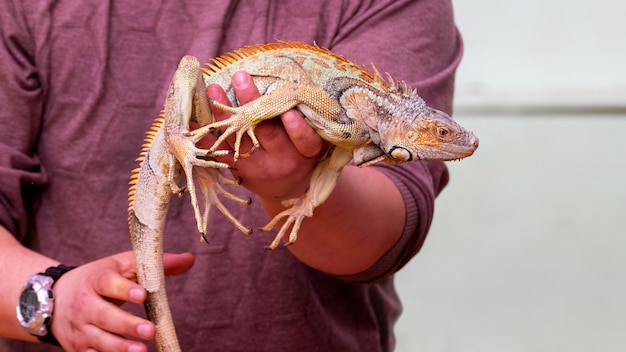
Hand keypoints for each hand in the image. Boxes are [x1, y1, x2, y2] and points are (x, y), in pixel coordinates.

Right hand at [51, 251, 193, 351]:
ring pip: (98, 340)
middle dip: (126, 324)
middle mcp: (85, 304)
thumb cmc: (99, 279)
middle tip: (150, 330)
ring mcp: (80, 328)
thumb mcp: (123, 265)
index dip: (124, 289)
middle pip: (104, 316)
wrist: (52, 298)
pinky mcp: (78, 347)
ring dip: (119, 347)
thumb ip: (155, 263)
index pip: (107, 283)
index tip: (142, 295)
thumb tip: (189, 259)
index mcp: (96, 280)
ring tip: (142, 350)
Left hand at [197, 71, 328, 202]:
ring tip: (214, 88)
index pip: (304, 141)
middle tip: (241, 77)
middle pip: (267, 132)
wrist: (289, 189)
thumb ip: (306, 122)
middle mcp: (282, 160)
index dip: (296, 128)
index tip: (289, 111)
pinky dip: (208, 136)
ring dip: (225, 112)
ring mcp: (258, 166)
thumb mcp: (312, 144)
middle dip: (252, 102)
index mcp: (304, 153)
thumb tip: (292, 90)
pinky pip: (223, 151)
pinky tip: (194, 120)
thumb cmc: (302, 156)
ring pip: (241, 138)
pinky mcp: (241, 170)